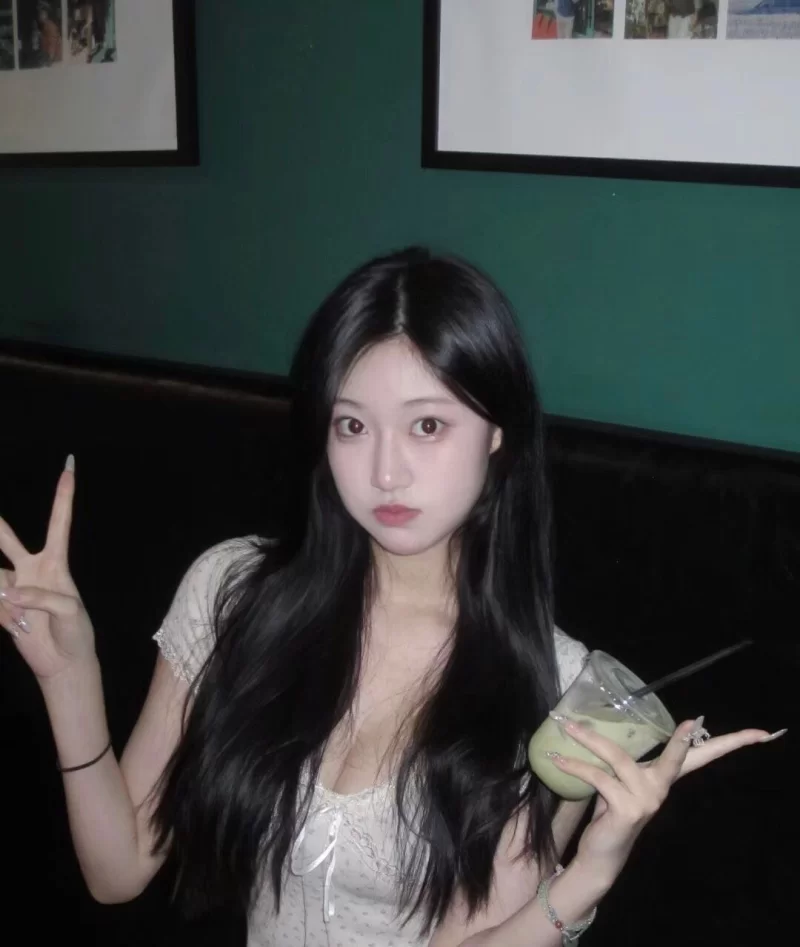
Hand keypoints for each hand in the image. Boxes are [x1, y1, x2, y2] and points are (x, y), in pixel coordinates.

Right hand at [0, 456, 95, 679]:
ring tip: (22, 619)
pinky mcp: (2, 605)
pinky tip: (19, 628)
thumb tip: (11, 593)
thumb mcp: (69, 612)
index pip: (59, 523)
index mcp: (57, 563)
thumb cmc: (75, 632)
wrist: (63, 662)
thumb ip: (42, 598)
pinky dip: (4, 616)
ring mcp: (13, 586)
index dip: (63, 495)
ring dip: (5, 599)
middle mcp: (32, 568)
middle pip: (6, 538)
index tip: (70, 466)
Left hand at [551, 716, 780, 877]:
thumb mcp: (619, 779)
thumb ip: (621, 757)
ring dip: (590, 740)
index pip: (702, 757)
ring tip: (567, 726)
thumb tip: (600, 721)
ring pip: (618, 758)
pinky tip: (556, 758)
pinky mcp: (626, 810)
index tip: (762, 733)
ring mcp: (647, 800)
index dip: (731, 743)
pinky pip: (598, 778)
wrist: (600, 855)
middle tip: (694, 721)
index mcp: (664, 777)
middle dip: (687, 740)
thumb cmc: (609, 808)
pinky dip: (575, 766)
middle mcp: (662, 788)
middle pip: (680, 758)